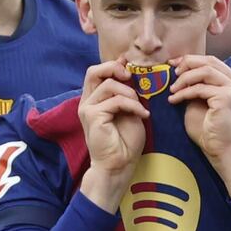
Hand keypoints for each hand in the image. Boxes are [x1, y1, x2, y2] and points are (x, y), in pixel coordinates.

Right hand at [78, 58, 148, 211]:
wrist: (119, 165)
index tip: (131, 68)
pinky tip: (142, 115)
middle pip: (93, 71)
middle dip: (114, 68)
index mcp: (94, 99)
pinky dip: (133, 105)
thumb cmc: (124, 142)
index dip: (113, 65)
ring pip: (110, 85)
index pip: (97, 72)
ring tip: (140, 108)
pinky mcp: (92, 116)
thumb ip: (126, 94)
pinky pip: (116, 100)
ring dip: (130, 94)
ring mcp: (87, 108)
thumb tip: (129, 71)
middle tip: (130, 76)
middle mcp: (87, 101)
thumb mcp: (129, 111)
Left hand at [168, 55, 230, 159]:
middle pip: (210, 61)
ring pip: (205, 71)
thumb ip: (197, 85)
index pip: (212, 61)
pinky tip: (174, 99)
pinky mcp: (227, 98)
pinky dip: (184, 92)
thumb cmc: (210, 129)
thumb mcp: (201, 100)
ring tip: (173, 90)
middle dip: (187, 64)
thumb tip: (180, 70)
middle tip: (172, 74)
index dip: (191, 60)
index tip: (174, 64)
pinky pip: (200, 88)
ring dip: (184, 79)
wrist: (221, 150)